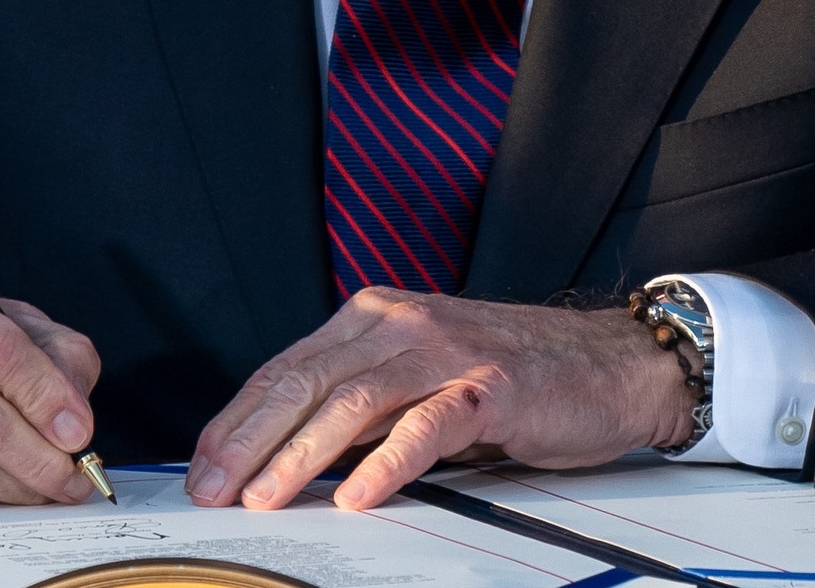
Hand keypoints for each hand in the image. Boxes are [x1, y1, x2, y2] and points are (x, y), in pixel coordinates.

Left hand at [186, 290, 690, 512]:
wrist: (611, 362)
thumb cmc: (513, 375)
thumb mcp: (419, 376)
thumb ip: (361, 401)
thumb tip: (286, 450)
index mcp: (374, 317)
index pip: (286, 368)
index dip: (237, 419)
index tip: (203, 464)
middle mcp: (400, 324)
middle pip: (304, 381)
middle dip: (248, 439)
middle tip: (213, 485)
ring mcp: (446, 351)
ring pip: (352, 401)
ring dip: (299, 454)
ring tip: (265, 495)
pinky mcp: (491, 385)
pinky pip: (427, 424)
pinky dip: (386, 462)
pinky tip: (356, 494)